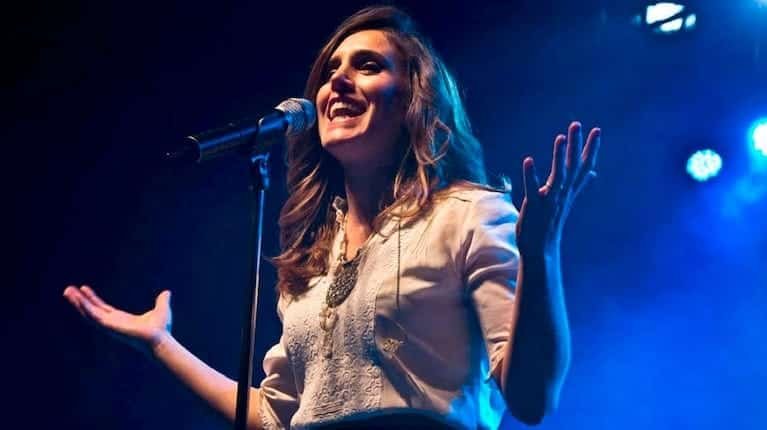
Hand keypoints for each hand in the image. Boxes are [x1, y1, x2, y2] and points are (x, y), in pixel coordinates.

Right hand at [63, 285, 172, 356]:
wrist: (160, 339)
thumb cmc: (160, 329)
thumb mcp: (161, 309)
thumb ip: (161, 300)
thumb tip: (167, 292)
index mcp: (121, 318)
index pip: (102, 307)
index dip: (92, 299)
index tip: (83, 289)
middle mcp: (113, 322)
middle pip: (91, 310)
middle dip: (79, 300)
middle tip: (68, 289)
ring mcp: (110, 325)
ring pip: (88, 313)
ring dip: (77, 302)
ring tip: (68, 291)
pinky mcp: (109, 327)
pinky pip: (93, 316)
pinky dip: (85, 307)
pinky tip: (77, 299)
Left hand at [516, 121, 600, 255]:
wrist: (541, 250)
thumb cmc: (551, 223)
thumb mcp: (567, 200)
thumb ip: (579, 184)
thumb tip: (592, 172)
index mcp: (569, 191)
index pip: (583, 167)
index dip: (591, 149)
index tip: (597, 130)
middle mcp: (562, 194)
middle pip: (572, 167)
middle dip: (576, 145)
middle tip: (577, 124)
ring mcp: (549, 200)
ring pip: (558, 176)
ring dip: (559, 157)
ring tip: (560, 137)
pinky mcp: (534, 207)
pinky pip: (533, 189)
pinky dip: (531, 175)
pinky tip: (529, 160)